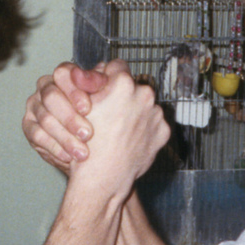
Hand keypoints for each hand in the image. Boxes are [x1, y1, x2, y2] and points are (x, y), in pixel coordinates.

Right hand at [23, 61, 111, 171]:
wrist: (93, 151)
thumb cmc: (103, 120)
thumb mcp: (109, 99)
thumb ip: (104, 83)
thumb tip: (104, 68)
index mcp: (67, 76)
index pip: (64, 73)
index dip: (75, 90)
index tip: (88, 108)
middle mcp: (47, 87)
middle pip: (51, 95)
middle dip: (70, 117)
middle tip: (88, 134)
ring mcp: (35, 105)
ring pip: (45, 118)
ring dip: (65, 137)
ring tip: (83, 152)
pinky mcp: (28, 125)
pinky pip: (37, 135)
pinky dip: (55, 147)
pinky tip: (69, 157)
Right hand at [71, 67, 169, 195]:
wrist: (102, 177)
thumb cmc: (87, 142)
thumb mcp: (80, 105)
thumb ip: (93, 82)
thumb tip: (100, 68)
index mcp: (122, 83)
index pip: (116, 66)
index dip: (107, 77)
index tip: (103, 89)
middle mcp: (144, 94)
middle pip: (133, 86)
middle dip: (123, 96)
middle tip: (110, 113)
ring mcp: (156, 113)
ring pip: (144, 105)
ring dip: (134, 112)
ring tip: (119, 130)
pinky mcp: (163, 131)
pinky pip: (153, 123)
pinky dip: (144, 129)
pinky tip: (129, 140)